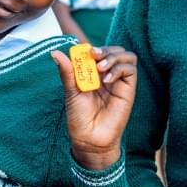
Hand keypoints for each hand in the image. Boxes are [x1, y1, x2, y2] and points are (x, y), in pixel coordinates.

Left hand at [51, 45, 136, 170]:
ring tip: (100, 67)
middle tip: (94, 55)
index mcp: (94, 73)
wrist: (89, 139)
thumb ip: (67, 72)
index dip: (93, 48)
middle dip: (105, 49)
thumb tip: (55, 52)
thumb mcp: (71, 91)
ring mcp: (119, 82)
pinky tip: (107, 80)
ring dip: (114, 56)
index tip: (86, 51)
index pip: (99, 51)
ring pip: (127, 56)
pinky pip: (131, 70)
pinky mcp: (128, 89)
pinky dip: (119, 69)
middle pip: (115, 50)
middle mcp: (108, 75)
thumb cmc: (79, 117)